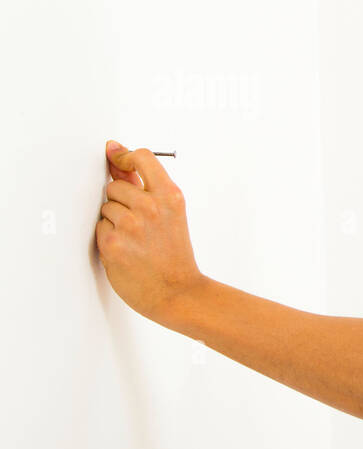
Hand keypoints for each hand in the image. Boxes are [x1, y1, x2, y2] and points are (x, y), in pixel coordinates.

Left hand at [96, 140, 205, 325]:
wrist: (177, 292)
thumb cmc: (175, 255)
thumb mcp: (171, 215)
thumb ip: (145, 186)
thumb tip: (118, 159)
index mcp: (170, 196)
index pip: (142, 157)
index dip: (125, 157)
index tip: (118, 160)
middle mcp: (150, 207)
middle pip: (115, 185)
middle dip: (121, 201)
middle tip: (140, 224)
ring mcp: (130, 224)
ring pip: (106, 207)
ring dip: (114, 221)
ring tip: (135, 240)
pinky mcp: (113, 242)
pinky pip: (100, 228)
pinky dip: (109, 238)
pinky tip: (127, 250)